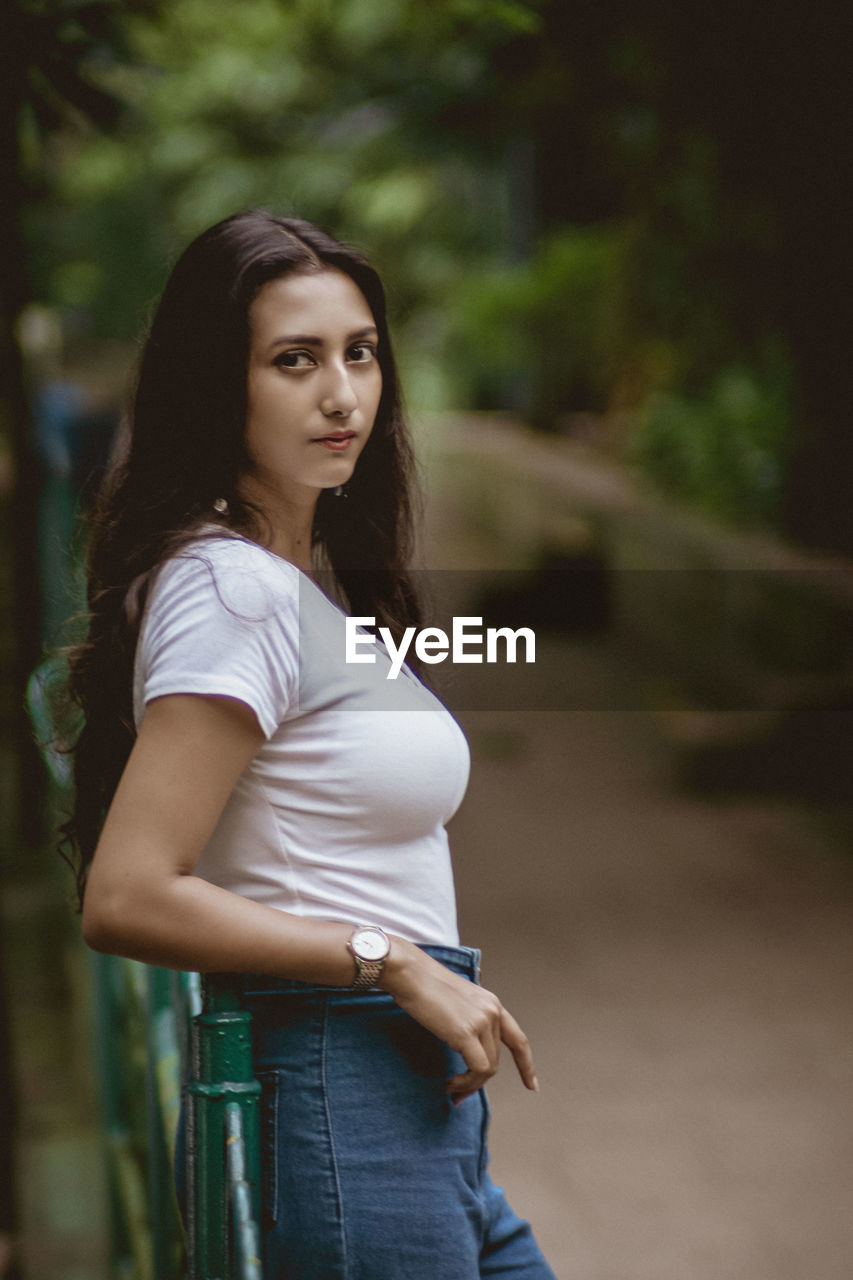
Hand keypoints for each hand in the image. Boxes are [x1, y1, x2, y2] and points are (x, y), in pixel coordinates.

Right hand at [381, 942, 538, 1103]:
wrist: (410, 974)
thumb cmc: (423, 986)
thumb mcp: (455, 1004)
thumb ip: (468, 1024)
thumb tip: (466, 1054)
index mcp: (491, 1003)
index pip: (517, 1039)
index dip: (526, 1064)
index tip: (532, 1084)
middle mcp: (492, 1011)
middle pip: (496, 1059)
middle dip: (478, 1081)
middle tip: (458, 1094)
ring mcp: (481, 1021)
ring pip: (488, 1068)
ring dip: (470, 1084)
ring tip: (451, 1088)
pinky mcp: (466, 1032)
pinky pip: (478, 1070)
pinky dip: (466, 1083)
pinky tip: (451, 1084)